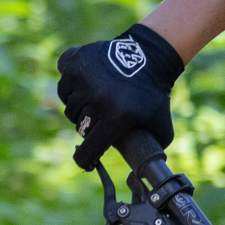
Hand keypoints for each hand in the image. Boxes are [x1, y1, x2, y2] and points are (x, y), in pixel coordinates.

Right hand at [55, 23, 184, 170]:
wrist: (148, 55)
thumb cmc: (154, 93)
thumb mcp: (161, 123)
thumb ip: (155, 147)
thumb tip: (147, 169)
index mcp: (116, 117)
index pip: (90, 149)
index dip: (85, 159)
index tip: (85, 161)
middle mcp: (97, 100)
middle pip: (80, 127)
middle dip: (88, 127)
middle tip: (99, 121)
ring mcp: (84, 81)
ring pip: (70, 107)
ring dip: (79, 108)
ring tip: (93, 102)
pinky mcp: (74, 64)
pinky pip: (64, 85)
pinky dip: (70, 88)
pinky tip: (83, 87)